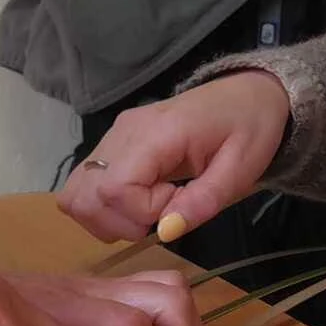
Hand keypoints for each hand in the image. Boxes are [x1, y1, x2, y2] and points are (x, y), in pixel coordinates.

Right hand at [58, 73, 290, 242]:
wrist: (248, 94)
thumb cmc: (250, 128)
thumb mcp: (241, 169)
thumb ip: (203, 201)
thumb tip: (166, 231)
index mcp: (158, 131)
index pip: (116, 187)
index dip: (142, 212)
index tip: (177, 201)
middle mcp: (124, 131)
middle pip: (85, 193)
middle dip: (119, 222)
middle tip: (159, 217)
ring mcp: (114, 135)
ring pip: (75, 192)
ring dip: (105, 218)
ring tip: (147, 212)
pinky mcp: (112, 143)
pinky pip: (84, 183)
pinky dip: (101, 206)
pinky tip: (136, 204)